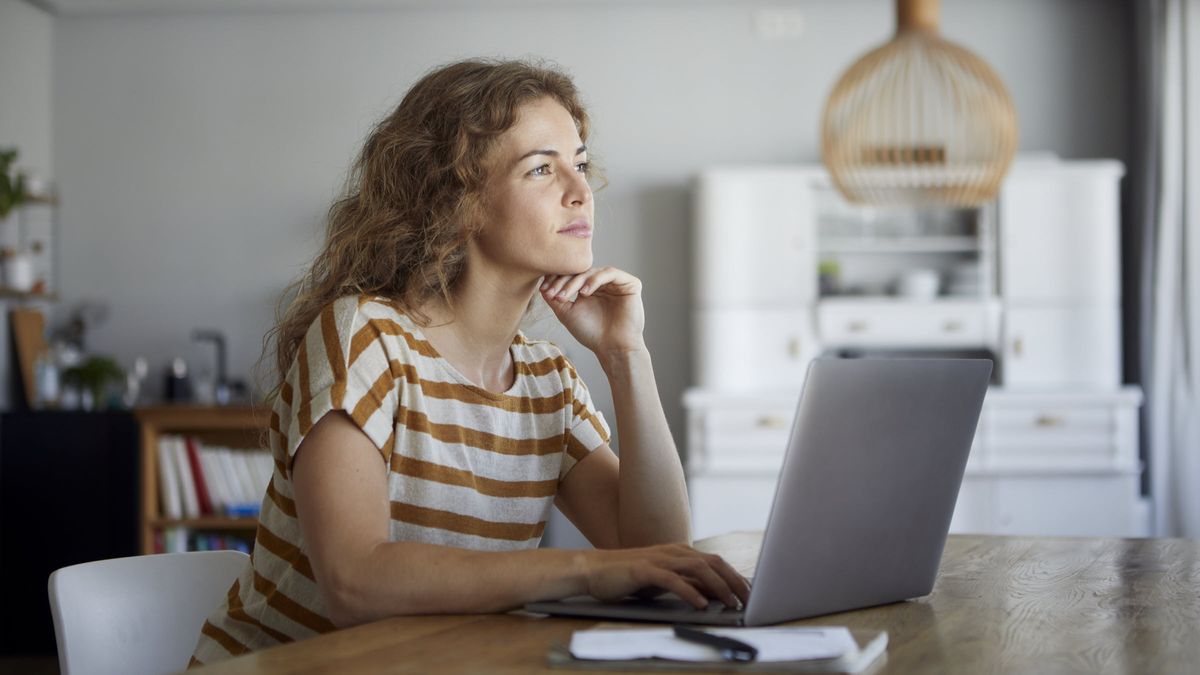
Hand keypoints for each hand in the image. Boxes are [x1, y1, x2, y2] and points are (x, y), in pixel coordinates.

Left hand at [541, 266, 645, 357]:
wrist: (612, 348)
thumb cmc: (591, 333)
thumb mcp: (567, 313)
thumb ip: (555, 299)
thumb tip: (540, 285)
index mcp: (590, 288)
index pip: (572, 276)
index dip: (557, 280)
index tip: (544, 290)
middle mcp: (604, 284)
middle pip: (581, 272)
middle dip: (564, 281)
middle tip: (553, 293)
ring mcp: (617, 283)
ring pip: (593, 272)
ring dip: (576, 281)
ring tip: (566, 295)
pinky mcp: (630, 284)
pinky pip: (610, 273)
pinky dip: (595, 280)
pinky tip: (585, 292)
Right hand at [582, 544, 750, 608]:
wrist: (593, 570)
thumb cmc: (628, 577)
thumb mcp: (662, 581)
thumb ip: (685, 584)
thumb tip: (712, 595)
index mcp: (678, 552)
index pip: (715, 562)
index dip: (735, 576)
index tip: (750, 592)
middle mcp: (672, 552)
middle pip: (712, 562)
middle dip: (734, 580)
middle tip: (749, 599)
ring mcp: (658, 559)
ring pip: (697, 568)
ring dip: (718, 586)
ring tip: (731, 602)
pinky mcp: (644, 570)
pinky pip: (672, 580)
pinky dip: (690, 592)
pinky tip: (701, 604)